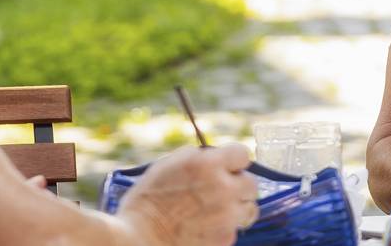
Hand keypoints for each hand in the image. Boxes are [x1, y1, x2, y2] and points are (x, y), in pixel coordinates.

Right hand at [117, 144, 258, 245]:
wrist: (138, 240)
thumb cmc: (146, 202)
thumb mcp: (167, 166)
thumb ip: (197, 158)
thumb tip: (213, 157)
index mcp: (208, 165)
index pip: (242, 154)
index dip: (234, 160)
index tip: (228, 167)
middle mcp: (223, 189)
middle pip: (252, 183)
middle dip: (238, 186)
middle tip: (222, 192)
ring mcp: (227, 216)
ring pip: (250, 209)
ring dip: (237, 208)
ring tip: (217, 212)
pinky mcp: (225, 238)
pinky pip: (234, 229)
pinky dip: (224, 228)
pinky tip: (205, 228)